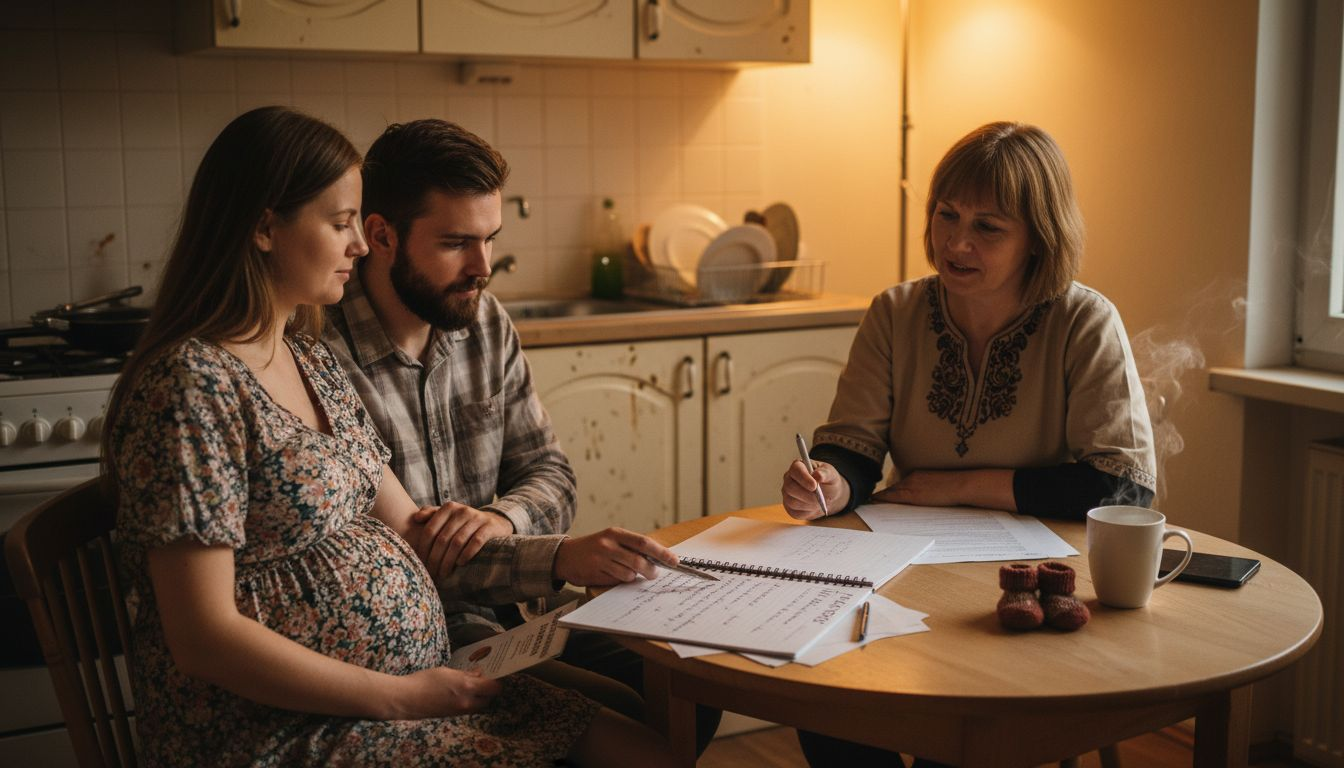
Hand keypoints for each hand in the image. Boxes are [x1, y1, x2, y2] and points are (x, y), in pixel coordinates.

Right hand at [390, 667, 500, 718]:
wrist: (406, 699)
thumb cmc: (425, 681)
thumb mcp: (447, 672)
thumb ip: (465, 674)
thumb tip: (479, 674)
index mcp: (467, 688)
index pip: (494, 688)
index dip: (497, 681)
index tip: (495, 674)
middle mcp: (467, 702)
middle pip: (489, 699)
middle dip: (489, 690)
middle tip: (483, 679)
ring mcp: (459, 711)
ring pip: (479, 706)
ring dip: (479, 697)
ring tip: (471, 685)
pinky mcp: (452, 716)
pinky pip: (468, 709)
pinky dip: (469, 702)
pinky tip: (460, 693)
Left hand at [409, 502, 513, 579]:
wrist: (495, 522)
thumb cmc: (464, 523)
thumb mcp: (449, 516)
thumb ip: (431, 514)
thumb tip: (416, 518)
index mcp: (448, 508)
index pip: (430, 530)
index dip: (423, 549)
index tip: (419, 564)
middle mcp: (462, 511)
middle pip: (443, 539)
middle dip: (435, 559)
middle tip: (431, 574)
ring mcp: (477, 518)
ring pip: (457, 542)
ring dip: (449, 561)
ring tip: (443, 574)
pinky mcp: (489, 527)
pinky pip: (476, 541)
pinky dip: (467, 553)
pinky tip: (461, 564)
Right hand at [553, 528, 675, 585]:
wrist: (565, 555)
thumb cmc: (594, 548)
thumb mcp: (611, 540)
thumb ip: (631, 546)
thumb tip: (658, 557)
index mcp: (615, 533)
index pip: (644, 542)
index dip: (661, 552)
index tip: (674, 561)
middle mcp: (608, 545)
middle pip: (639, 560)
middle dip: (651, 570)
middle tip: (654, 574)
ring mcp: (601, 560)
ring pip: (629, 574)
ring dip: (634, 577)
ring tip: (628, 572)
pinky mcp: (595, 574)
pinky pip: (616, 581)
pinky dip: (620, 581)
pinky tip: (614, 575)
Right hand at [781, 459, 849, 519]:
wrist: (829, 496)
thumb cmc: (828, 482)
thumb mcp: (831, 475)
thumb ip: (826, 473)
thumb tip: (818, 475)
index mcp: (798, 466)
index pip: (795, 470)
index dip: (804, 478)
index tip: (814, 486)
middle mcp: (789, 479)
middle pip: (790, 487)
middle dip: (807, 495)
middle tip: (819, 498)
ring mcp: (787, 493)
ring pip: (792, 502)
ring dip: (808, 504)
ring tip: (819, 502)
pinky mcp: (789, 507)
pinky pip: (795, 512)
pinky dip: (807, 512)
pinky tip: (814, 507)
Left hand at [871, 470, 960, 506]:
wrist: (961, 485)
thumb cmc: (955, 486)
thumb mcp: (938, 484)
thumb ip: (927, 488)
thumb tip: (923, 497)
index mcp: (917, 475)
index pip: (900, 484)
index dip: (890, 491)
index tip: (879, 495)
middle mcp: (911, 478)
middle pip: (893, 488)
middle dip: (882, 495)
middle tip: (869, 500)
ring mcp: (911, 485)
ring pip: (891, 492)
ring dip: (881, 497)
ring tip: (869, 502)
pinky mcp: (912, 494)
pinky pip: (893, 497)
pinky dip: (883, 499)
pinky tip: (874, 501)